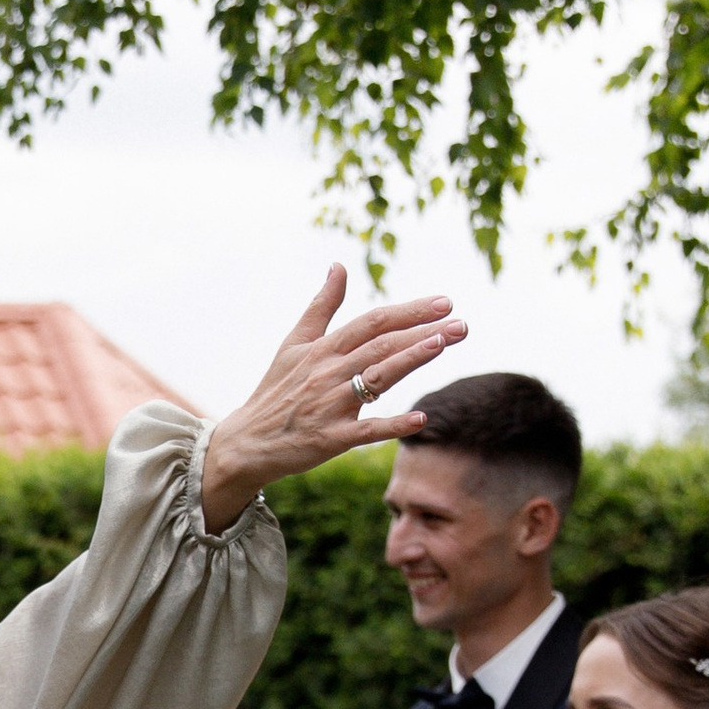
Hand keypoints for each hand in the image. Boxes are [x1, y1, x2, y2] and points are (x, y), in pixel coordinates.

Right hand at [199, 267, 461, 531]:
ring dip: (411, 360)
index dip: (410, 311)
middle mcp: (328, 372)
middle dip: (424, 332)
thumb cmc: (275, 391)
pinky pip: (366, 431)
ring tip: (443, 344)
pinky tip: (421, 419)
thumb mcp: (293, 343)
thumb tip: (338, 266)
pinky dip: (393, 425)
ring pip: (377, 378)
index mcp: (323, 348)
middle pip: (382, 345)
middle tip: (462, 324)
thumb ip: (321, 306)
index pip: (374, 322)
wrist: (246, 442)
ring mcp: (330, 406)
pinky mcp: (330, 439)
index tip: (446, 302)